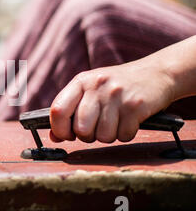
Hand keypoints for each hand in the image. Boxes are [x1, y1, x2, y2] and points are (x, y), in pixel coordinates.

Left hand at [49, 59, 175, 142]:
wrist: (157, 73)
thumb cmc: (117, 86)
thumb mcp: (90, 90)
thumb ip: (70, 110)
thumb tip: (54, 137)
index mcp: (81, 81)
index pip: (58, 110)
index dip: (59, 129)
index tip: (67, 135)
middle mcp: (97, 86)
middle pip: (81, 129)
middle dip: (88, 136)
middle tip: (97, 128)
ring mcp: (116, 96)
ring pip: (103, 136)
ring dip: (109, 135)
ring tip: (116, 121)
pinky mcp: (136, 106)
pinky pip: (123, 136)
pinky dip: (126, 133)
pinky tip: (129, 120)